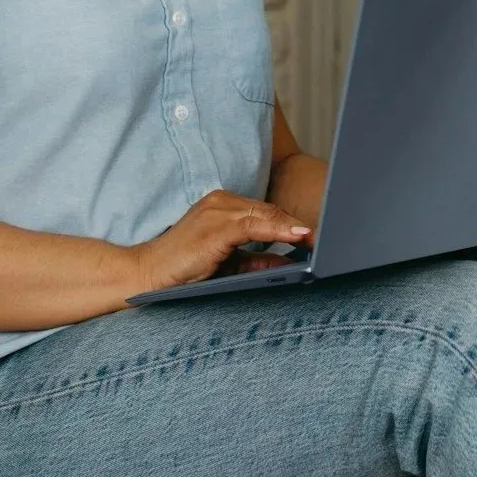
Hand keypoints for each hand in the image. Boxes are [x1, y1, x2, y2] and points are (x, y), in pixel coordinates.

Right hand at [128, 190, 311, 295]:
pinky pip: (254, 225)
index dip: (290, 223)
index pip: (265, 211)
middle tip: (329, 235)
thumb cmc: (184, 271)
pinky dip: (279, 230)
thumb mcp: (227, 264)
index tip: (316, 235)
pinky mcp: (216, 225)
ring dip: (293, 227)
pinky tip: (299, 236)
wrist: (147, 275)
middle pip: (269, 210)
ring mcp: (217, 210)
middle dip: (296, 224)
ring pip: (265, 215)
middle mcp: (219, 201)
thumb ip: (256, 260)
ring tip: (318, 238)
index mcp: (221, 205)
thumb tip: (290, 263)